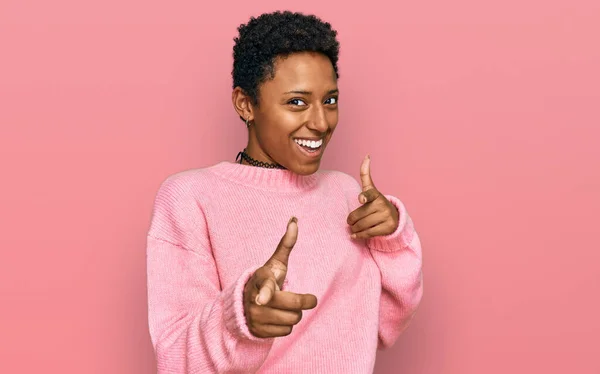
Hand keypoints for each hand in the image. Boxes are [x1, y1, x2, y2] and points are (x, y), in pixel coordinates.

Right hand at [243, 217, 317, 337]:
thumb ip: (285, 244)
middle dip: (304, 302)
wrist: (245, 305)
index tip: (262, 299)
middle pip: (293, 307)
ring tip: (285, 307)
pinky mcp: (259, 332)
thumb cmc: (267, 280)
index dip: (265, 293)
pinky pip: (286, 332)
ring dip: (294, 314)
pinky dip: (286, 326)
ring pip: (292, 320)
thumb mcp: (276, 263)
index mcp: (261, 280)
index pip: (266, 287)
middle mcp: (256, 300)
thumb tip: (294, 220)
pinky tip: (278, 318)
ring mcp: (256, 317)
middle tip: (309, 299)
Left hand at [347, 155, 399, 239]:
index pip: (369, 194)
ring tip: (354, 228)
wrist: (393, 219)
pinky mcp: (387, 227)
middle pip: (357, 215)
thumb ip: (366, 174)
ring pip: (361, 225)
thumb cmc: (376, 203)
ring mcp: (386, 216)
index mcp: (376, 195)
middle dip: (351, 220)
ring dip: (354, 229)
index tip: (361, 199)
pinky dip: (359, 236)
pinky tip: (355, 235)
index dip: (364, 196)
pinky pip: (367, 233)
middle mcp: (382, 204)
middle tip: (351, 222)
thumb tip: (367, 155)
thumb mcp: (371, 190)